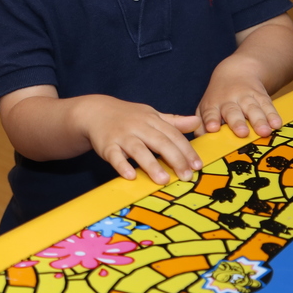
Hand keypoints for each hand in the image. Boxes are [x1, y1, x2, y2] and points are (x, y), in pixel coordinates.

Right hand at [76, 96, 202, 184]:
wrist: (95, 112)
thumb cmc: (127, 116)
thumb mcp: (150, 115)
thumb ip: (173, 121)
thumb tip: (197, 122)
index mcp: (151, 120)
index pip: (173, 135)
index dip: (186, 150)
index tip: (197, 165)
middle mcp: (138, 126)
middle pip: (160, 142)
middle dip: (175, 159)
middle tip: (186, 176)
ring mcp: (121, 136)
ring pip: (138, 150)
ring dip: (151, 165)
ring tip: (163, 180)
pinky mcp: (106, 145)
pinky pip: (114, 156)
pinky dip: (122, 165)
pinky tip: (130, 176)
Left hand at [198, 55, 282, 138]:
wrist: (237, 72)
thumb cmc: (219, 97)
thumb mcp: (206, 107)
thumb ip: (202, 125)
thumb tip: (200, 142)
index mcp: (213, 105)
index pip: (210, 112)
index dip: (211, 120)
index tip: (212, 128)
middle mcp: (229, 101)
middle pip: (233, 112)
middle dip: (237, 123)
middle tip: (241, 133)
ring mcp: (246, 98)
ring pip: (252, 109)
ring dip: (259, 121)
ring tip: (263, 132)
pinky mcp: (261, 96)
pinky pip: (268, 105)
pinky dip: (273, 115)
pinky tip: (276, 124)